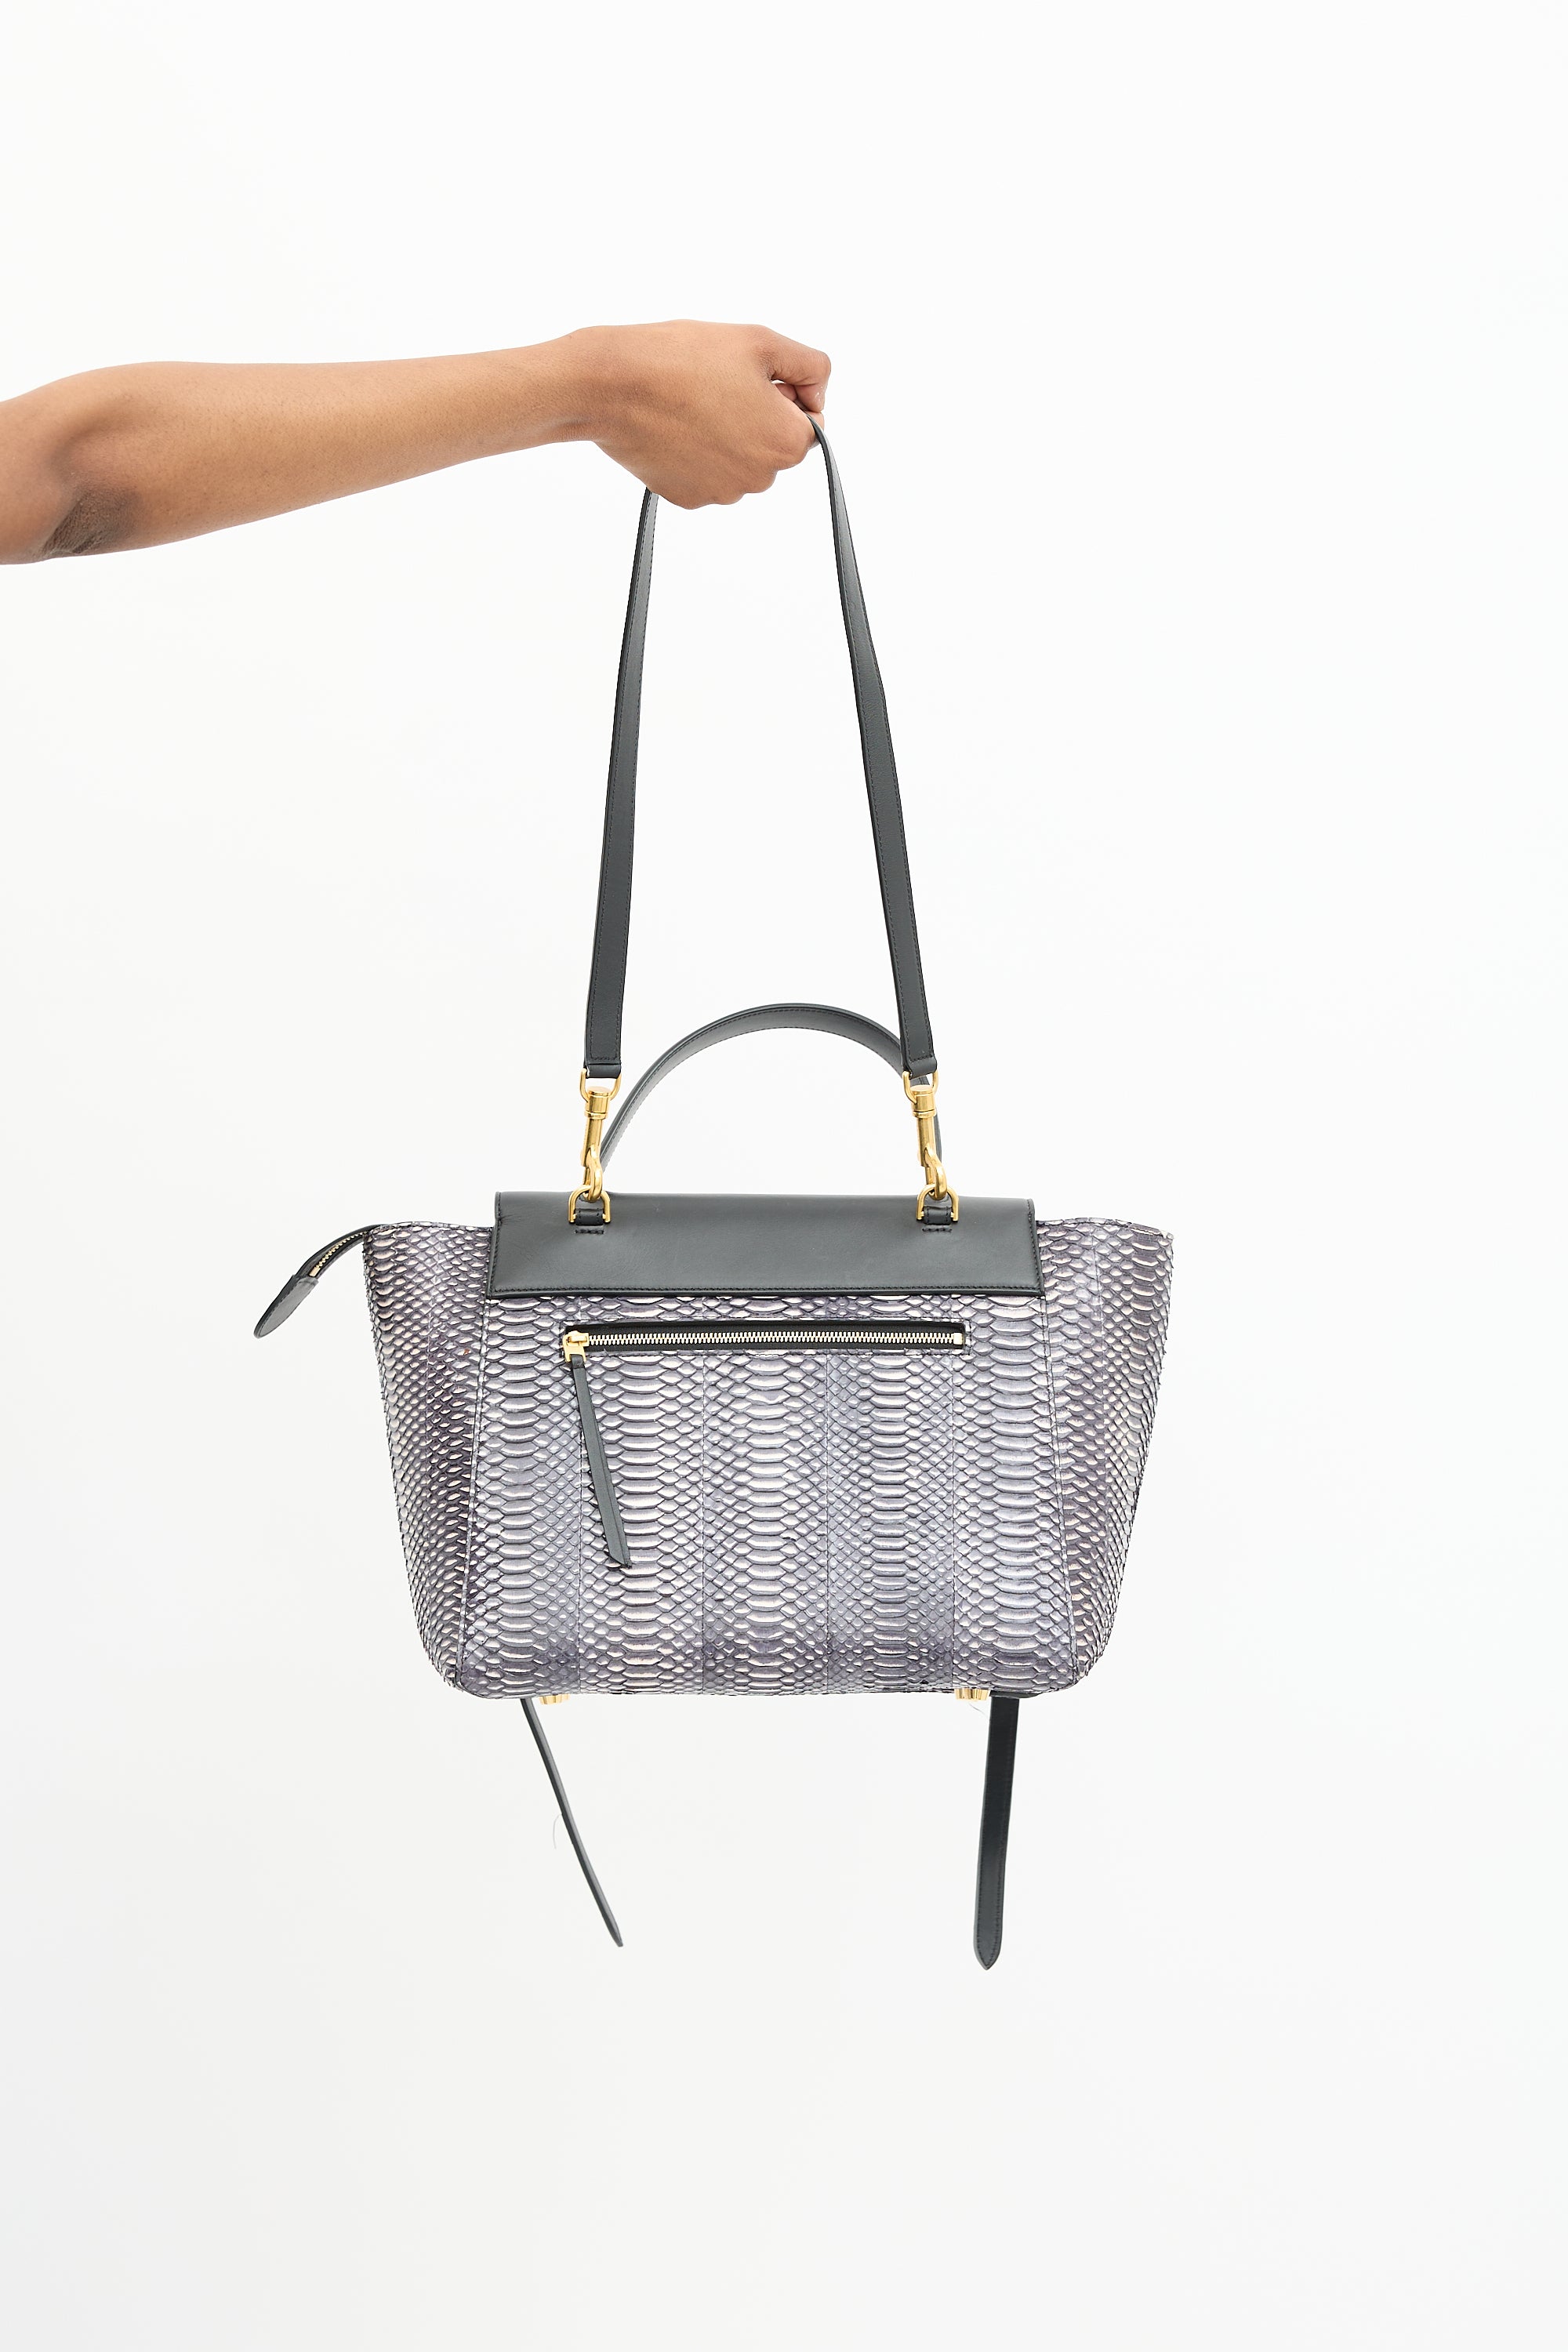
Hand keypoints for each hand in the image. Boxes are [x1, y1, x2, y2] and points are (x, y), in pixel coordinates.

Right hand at [563, 320, 830, 508]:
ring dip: (726, 433)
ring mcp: (722, 493)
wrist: (612, 385)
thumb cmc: (681, 358)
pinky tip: (675, 424)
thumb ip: (808, 365)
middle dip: (756, 416)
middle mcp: (761, 478)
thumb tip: (817, 392)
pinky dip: (696, 450)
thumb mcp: (760, 341)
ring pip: (739, 459)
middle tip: (716, 384)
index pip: (809, 420)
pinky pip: (706, 472)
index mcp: (787, 442)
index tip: (750, 375)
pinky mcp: (688, 498)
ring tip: (692, 401)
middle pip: (773, 444)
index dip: (784, 392)